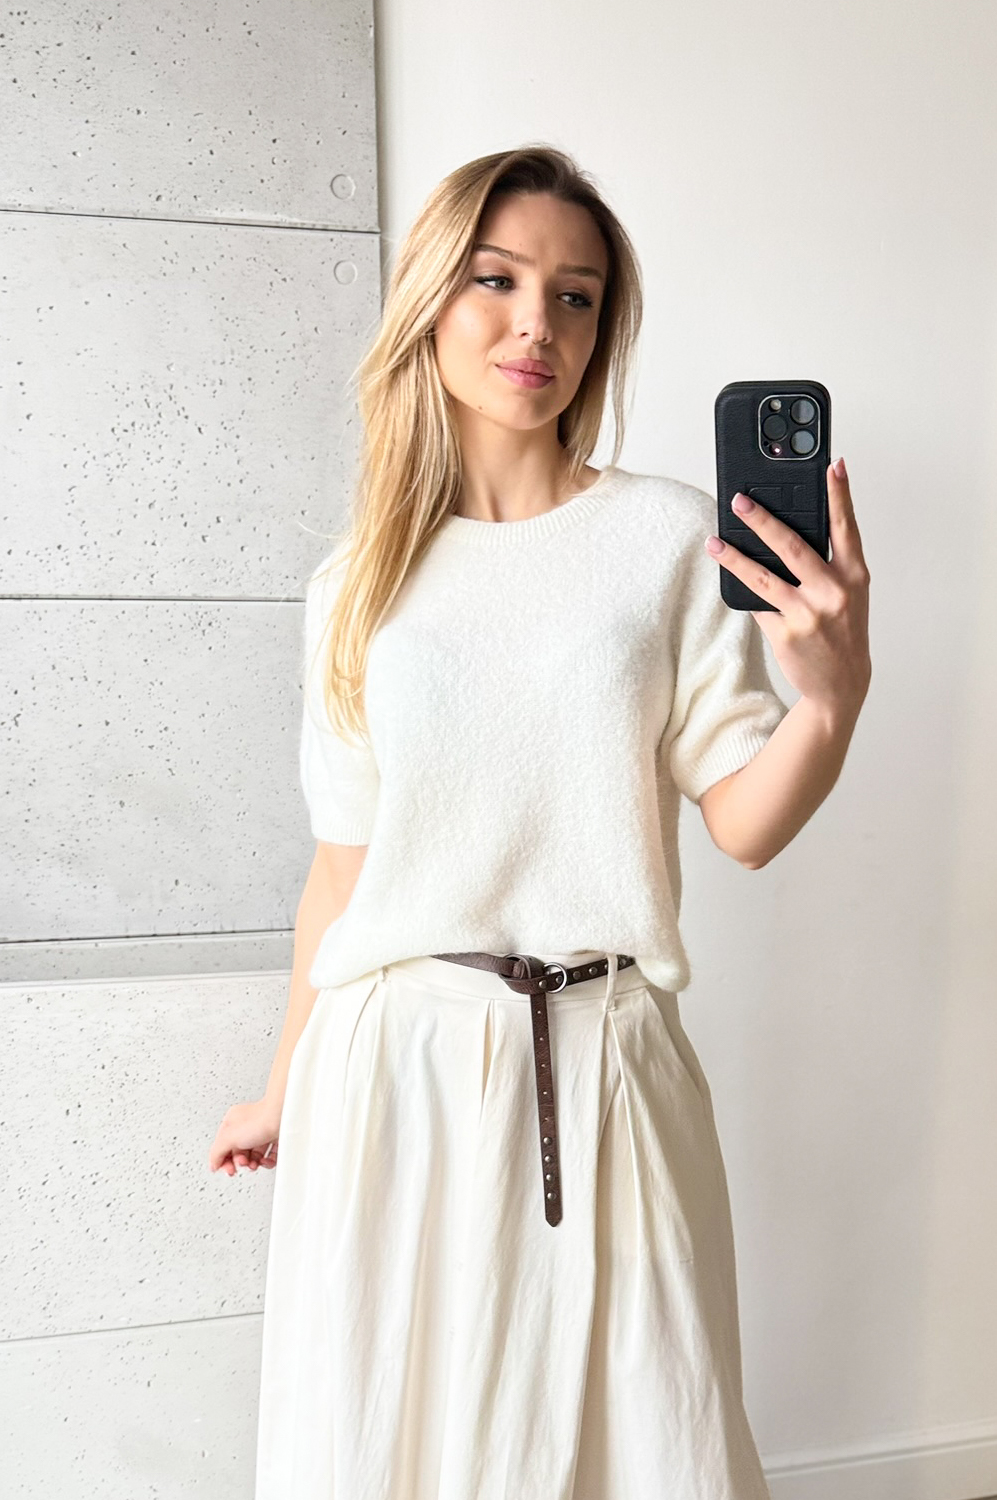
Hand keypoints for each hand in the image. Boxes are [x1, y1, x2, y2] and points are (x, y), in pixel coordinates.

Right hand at [207, 1098, 281, 1176]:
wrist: (284, 1116)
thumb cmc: (259, 1120)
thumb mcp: (228, 1138)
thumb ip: (217, 1153)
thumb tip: (213, 1165)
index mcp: (232, 1121)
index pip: (222, 1145)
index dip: (223, 1160)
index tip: (228, 1169)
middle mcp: (247, 1125)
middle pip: (238, 1152)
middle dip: (239, 1162)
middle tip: (242, 1164)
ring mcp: (262, 1132)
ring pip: (254, 1156)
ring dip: (253, 1164)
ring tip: (254, 1164)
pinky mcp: (276, 1138)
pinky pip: (269, 1156)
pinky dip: (267, 1162)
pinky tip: (266, 1161)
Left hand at [705, 459, 870, 717]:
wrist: (841, 684)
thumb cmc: (843, 631)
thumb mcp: (849, 594)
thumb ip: (830, 564)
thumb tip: (785, 532)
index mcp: (855, 576)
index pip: (846, 527)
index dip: (840, 494)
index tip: (832, 465)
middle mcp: (834, 592)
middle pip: (793, 547)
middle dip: (763, 521)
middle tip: (740, 500)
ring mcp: (809, 614)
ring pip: (763, 577)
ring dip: (735, 557)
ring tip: (714, 542)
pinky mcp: (786, 633)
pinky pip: (757, 604)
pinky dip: (743, 591)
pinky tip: (728, 577)